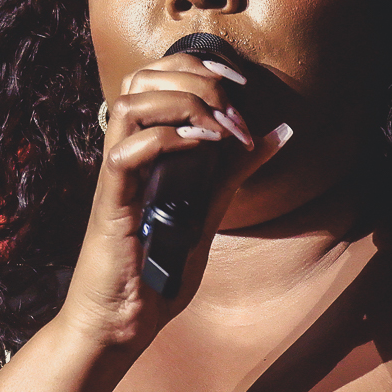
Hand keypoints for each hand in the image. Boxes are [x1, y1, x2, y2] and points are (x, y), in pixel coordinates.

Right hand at [56, 52, 290, 360]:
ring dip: (182, 104)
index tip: (239, 84)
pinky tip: (200, 150)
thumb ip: (234, 171)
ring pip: (128, 104)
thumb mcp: (207, 211)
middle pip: (140, 78)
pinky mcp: (111, 206)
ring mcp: (116, 178)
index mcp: (146, 150)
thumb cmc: (155, 273)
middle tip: (234, 110)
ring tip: (217, 131)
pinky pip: (126, 154)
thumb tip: (279, 132)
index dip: (198, 66)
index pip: (156, 76)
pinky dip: (167, 140)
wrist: (119, 325)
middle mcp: (126, 155)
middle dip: (195, 78)